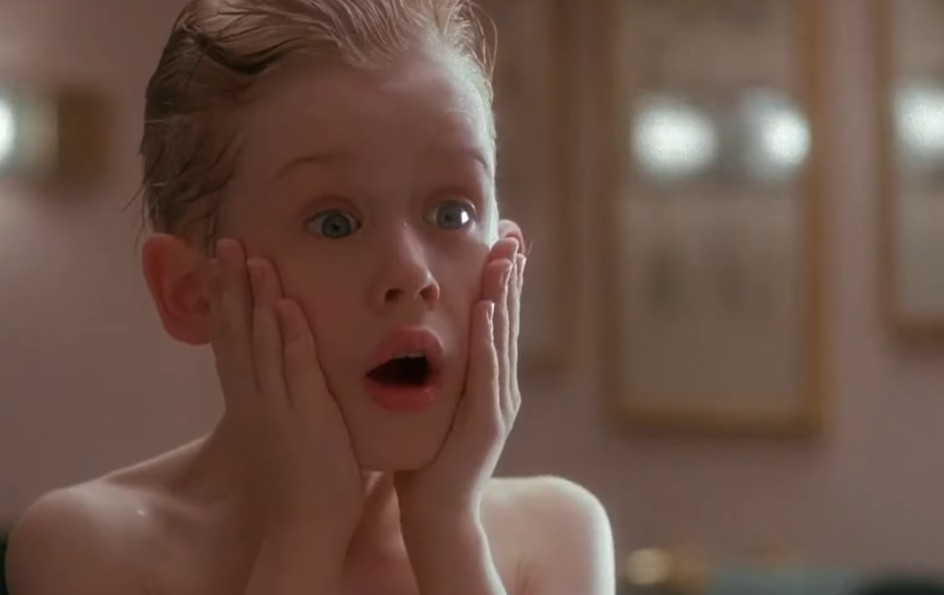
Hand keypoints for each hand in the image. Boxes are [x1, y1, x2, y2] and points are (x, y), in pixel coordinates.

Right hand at [208, 238, 363, 547]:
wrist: (305, 522)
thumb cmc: (298, 475)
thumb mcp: (277, 426)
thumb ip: (275, 393)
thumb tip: (278, 363)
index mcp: (248, 399)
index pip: (230, 340)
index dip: (224, 300)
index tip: (221, 263)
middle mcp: (255, 397)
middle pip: (237, 333)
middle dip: (231, 286)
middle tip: (226, 243)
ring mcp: (278, 405)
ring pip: (262, 343)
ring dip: (257, 299)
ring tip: (254, 259)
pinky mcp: (306, 415)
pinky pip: (297, 367)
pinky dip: (290, 335)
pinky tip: (286, 305)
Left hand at [394, 238, 525, 526]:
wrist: (437, 516)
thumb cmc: (428, 462)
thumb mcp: (433, 408)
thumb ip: (435, 377)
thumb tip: (416, 343)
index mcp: (488, 383)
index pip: (494, 321)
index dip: (500, 281)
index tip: (501, 241)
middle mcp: (500, 389)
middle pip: (505, 321)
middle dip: (509, 275)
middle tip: (512, 233)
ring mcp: (497, 406)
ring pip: (501, 339)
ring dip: (503, 295)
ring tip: (504, 256)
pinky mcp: (485, 424)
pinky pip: (486, 372)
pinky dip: (487, 338)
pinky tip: (484, 309)